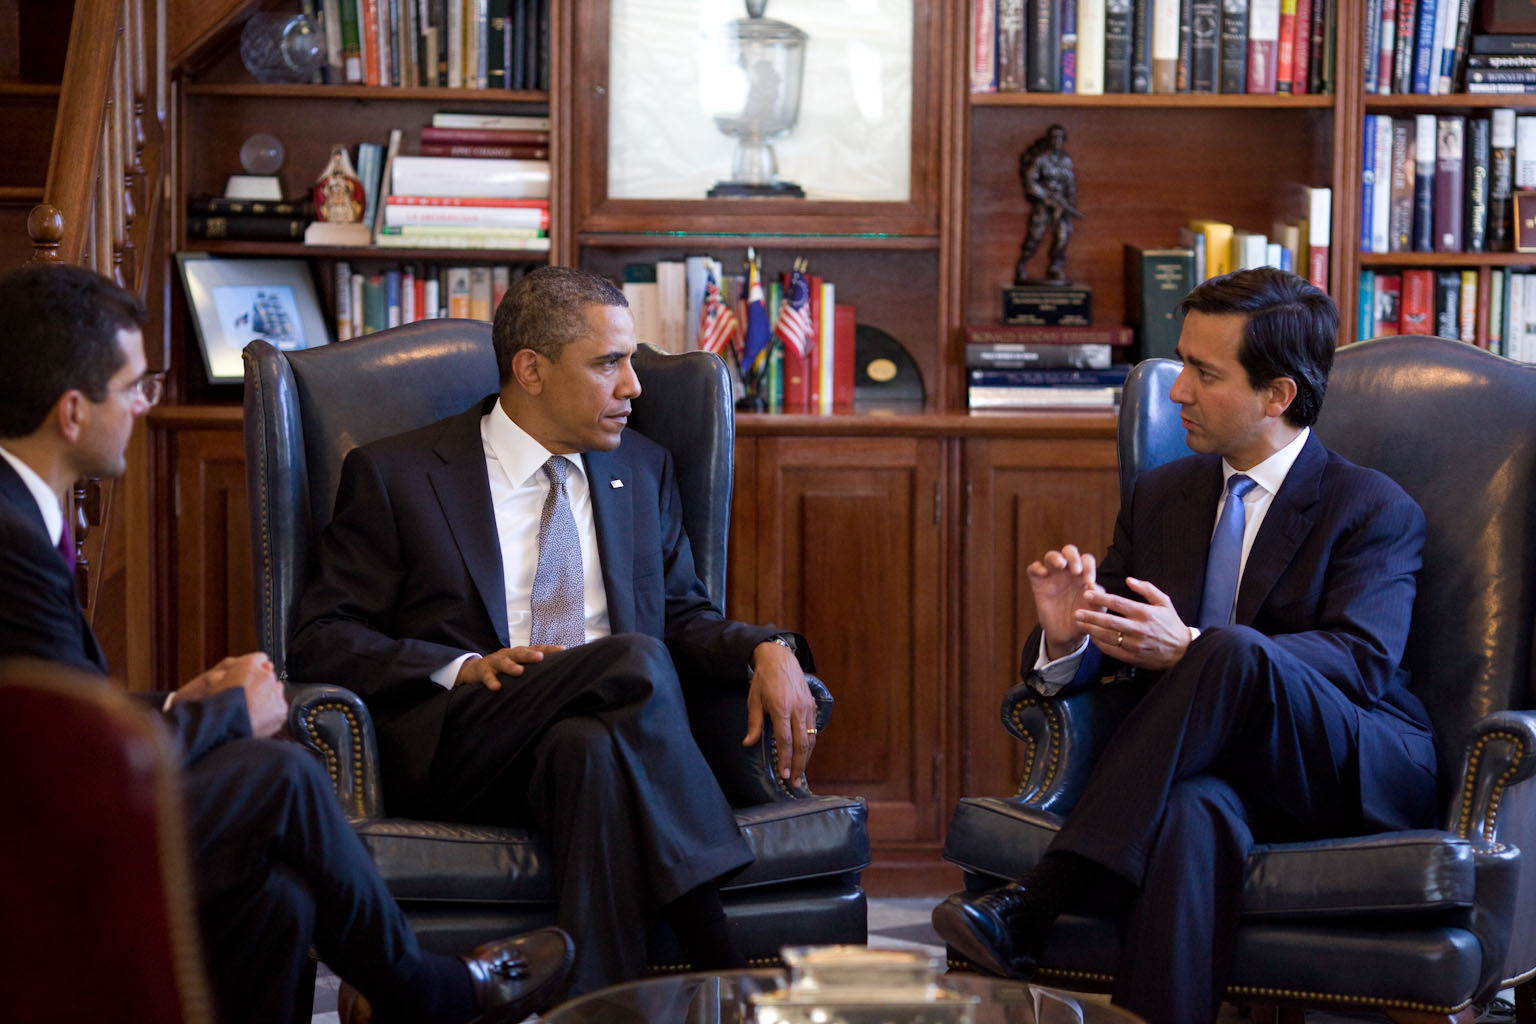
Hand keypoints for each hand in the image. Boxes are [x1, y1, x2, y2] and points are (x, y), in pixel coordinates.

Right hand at [180, 652, 285, 737]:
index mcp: (249, 665)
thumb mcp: (212, 682)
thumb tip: (229, 670)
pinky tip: (258, 718)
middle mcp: (265, 676)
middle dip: (260, 683)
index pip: (259, 659)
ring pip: (275, 690)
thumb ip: (225, 672)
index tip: (250, 676)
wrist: (225, 729)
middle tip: (247, 696)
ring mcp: (275, 693)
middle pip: (267, 675)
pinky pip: (278, 707)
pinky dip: (271, 712)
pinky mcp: (281, 709)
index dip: (253, 668)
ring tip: (251, 709)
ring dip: (266, 697)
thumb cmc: (216, 707)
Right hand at [455, 646, 564, 690]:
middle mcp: (508, 654)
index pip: (536, 648)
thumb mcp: (517, 665)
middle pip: (520, 652)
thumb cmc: (503, 669)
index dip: (549, 649)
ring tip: (519, 671)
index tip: (563, 650)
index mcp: (519, 653)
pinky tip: (496, 687)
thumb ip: (534, 669)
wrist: (475, 669)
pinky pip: (487, 676)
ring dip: (511, 666)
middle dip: (530, 654)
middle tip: (540, 658)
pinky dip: (491, 681)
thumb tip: (557, 674)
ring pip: (503, 662)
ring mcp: (495, 661)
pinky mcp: (483, 670)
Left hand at [743, 640, 817, 781]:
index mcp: (782, 708)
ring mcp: (807, 707)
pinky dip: (810, 745)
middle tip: (794, 782)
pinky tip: (805, 755)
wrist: (780, 659)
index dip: (785, 760)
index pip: (785, 741)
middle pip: (802, 744)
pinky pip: (813, 729)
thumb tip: (748, 743)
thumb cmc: (764, 680)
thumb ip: (753, 724)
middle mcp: (798, 709)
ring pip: (810, 738)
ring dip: (806, 758)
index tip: (784, 774)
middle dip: (798, 765)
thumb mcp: (754, 701)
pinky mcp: (812, 705)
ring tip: (800, 773)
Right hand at [1026, 544, 1100, 659]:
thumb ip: (1099, 600)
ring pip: (1051, 556)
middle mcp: (1067, 573)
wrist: (1066, 636)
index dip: (1088, 567)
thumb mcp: (1096, 612)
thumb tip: (1093, 587)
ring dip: (1056, 557)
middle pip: (1069, 551)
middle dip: (1073, 556)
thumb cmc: (1083, 620)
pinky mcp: (1038, 584)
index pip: (1086, 560)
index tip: (1088, 582)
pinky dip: (1037, 567)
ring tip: (1061, 565)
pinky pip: (1033, 568)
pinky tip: (1044, 574)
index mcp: (1083, 576)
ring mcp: (1052, 577)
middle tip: (1076, 570)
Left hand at [1074, 576, 1192, 670]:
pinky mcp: (1133, 657)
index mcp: (1146, 613)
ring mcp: (1135, 645)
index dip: (1101, 598)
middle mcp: (1139, 629)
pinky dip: (1100, 644)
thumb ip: (1147, 589)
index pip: (1119, 603)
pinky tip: (1092, 637)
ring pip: (1108, 637)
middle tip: (1077, 612)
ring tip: (1079, 623)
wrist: (1183, 651)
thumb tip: (1129, 580)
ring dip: (1091, 630)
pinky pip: (1111, 650)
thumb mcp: (1164, 602)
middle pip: (1109, 622)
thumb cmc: (1172, 624)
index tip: (1087, 593)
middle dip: (1090, 616)